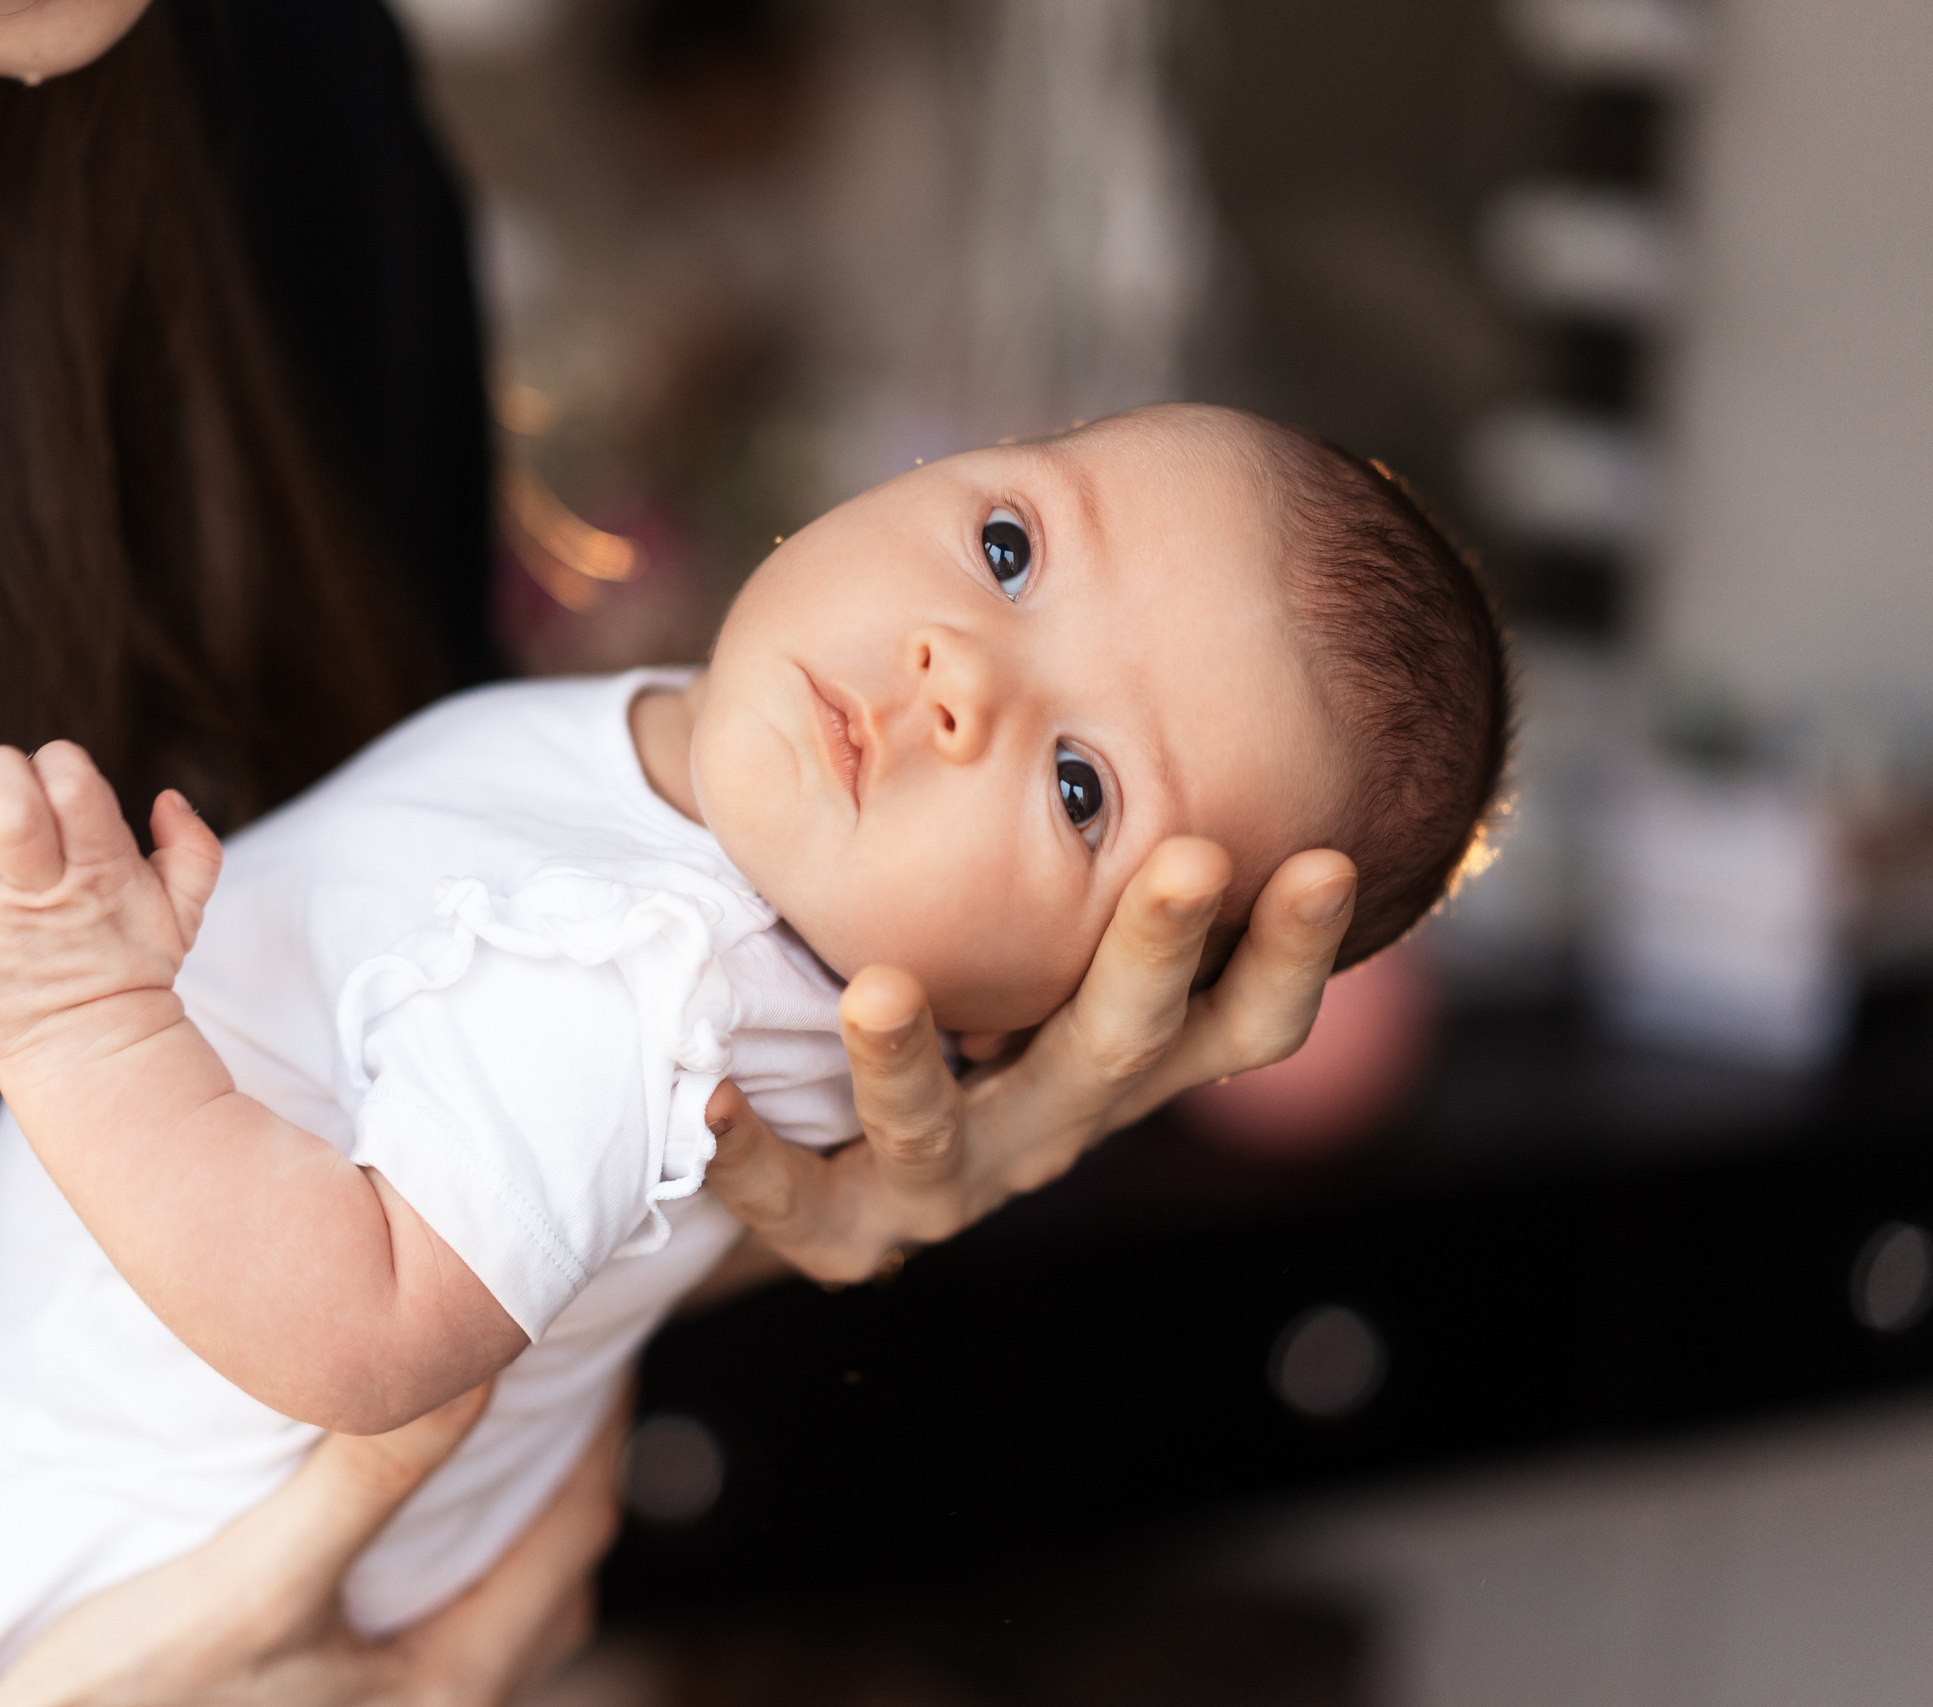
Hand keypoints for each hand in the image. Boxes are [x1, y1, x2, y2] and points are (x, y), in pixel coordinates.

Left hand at [0, 742, 223, 1067]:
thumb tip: (167, 799)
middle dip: (1, 775)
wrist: (88, 1052)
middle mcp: (31, 887)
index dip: (61, 766)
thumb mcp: (184, 910)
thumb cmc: (131, 967)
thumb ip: (192, 846)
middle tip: (11, 805)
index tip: (63, 794)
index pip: (69, 774)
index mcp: (98, 867)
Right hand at [0, 1384, 622, 1706]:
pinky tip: (395, 1517)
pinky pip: (433, 1631)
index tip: (601, 1334)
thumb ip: (365, 1480)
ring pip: (496, 1617)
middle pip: (555, 1585)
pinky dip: (448, 1564)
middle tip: (560, 1374)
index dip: (602, 1427)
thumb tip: (470, 1356)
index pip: (575, 1531)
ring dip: (509, 1527)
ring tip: (489, 1432)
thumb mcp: (247, 1586)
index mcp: (447, 1688)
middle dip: (569, 1478)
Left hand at [701, 837, 1356, 1281]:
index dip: (1292, 949)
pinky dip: (755, 1151)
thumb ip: (1025, 794)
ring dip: (907, 1065)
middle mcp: (1055, 1116)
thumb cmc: (938, 970)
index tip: (1328, 856)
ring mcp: (954, 1179)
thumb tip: (1042, 582)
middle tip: (1185, 857)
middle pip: (1121, 1052)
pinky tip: (712, 1092)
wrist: (830, 1141)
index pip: (1240, 1013)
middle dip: (1155, 954)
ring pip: (941, 1133)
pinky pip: (798, 1200)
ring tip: (870, 990)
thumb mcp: (1003, 904)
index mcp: (1115, 1045)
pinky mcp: (848, 1228)